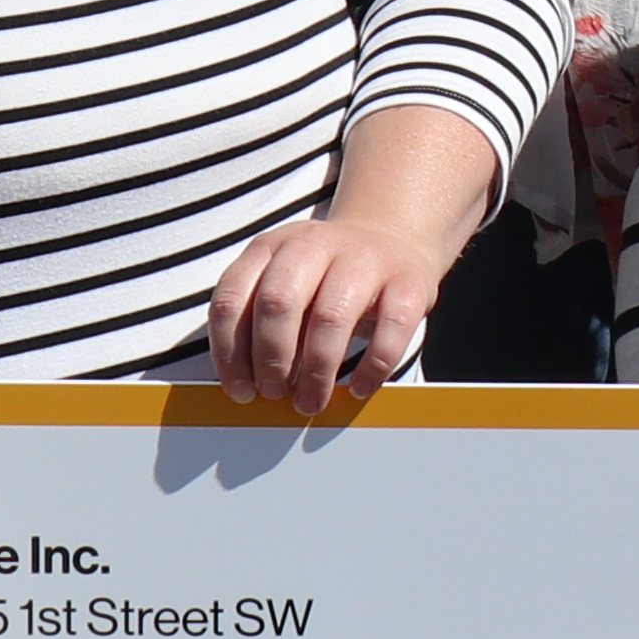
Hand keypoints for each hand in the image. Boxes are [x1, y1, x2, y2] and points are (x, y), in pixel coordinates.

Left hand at [202, 212, 460, 407]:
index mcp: (271, 247)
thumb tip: (248, 385)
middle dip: (271, 358)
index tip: (240, 390)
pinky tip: (359, 388)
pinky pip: (390, 328)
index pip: (234, 298)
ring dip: (315, 370)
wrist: (393, 237)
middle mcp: (314, 244)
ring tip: (310, 401)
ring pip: (331, 317)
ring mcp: (364, 258)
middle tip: (274, 394)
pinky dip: (372, 366)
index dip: (230, 351)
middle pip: (278, 303)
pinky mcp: (409, 280)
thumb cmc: (326, 278)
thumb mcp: (285, 282)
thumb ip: (260, 320)